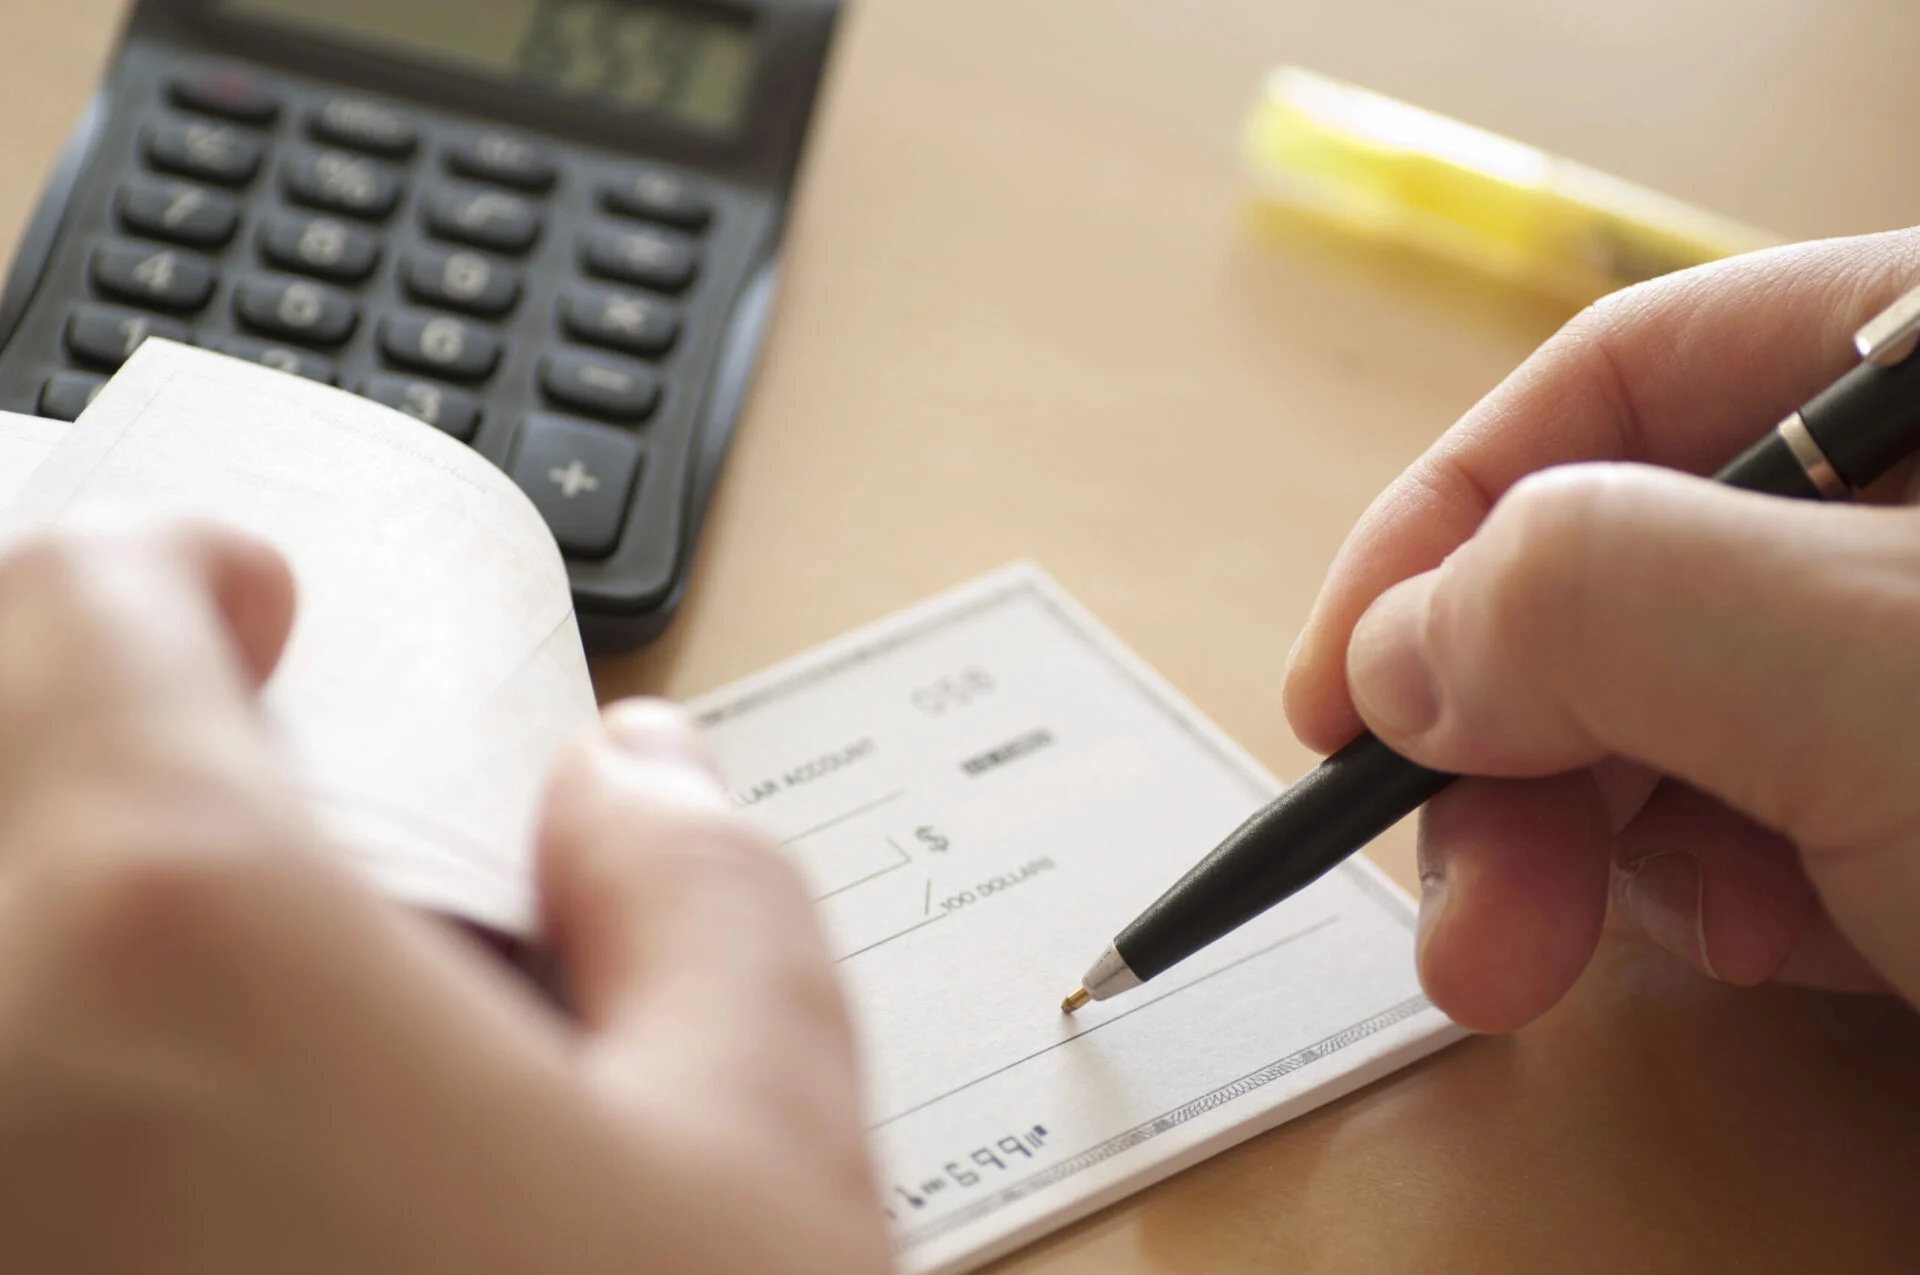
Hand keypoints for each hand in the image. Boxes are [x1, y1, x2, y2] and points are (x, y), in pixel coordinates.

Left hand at [0, 522, 888, 1274]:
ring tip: (301, 1000)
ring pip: (10, 939)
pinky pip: (18, 1098)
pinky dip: (81, 1049)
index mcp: (180, 960)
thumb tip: (636, 784)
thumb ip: (704, 897)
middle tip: (299, 812)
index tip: (259, 610)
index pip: (78, 609)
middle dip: (143, 738)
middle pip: (12, 764)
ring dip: (108, 905)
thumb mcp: (762, 1151)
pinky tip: (255, 1155)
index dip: (183, 571)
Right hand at [1283, 228, 1919, 1031]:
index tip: (1330, 696)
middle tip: (1457, 907)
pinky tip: (1759, 957)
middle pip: (1620, 583)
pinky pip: (1759, 830)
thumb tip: (1398, 658)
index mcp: (1919, 370)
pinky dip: (1716, 906)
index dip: (1438, 531)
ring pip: (1668, 724)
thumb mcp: (1867, 661)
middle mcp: (1899, 519)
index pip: (1614, 388)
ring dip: (1582, 854)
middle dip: (1500, 756)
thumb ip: (1607, 603)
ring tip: (1554, 963)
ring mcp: (1907, 670)